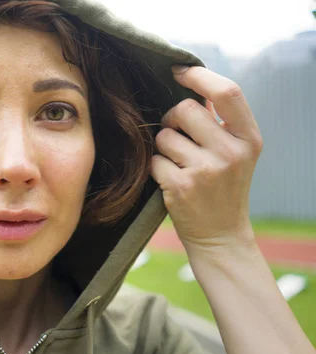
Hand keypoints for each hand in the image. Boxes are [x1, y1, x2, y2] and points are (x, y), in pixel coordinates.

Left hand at [150, 66, 262, 250]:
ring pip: (164, 136)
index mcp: (249, 139)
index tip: (179, 70)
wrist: (220, 234)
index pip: (227, 92)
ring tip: (179, 163)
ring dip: (163, 146)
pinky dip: (157, 167)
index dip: (199, 76)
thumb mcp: (236, 153)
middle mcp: (231, 152)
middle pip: (186, 110)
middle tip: (177, 134)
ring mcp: (206, 171)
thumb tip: (195, 87)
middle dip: (173, 118)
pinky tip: (171, 180)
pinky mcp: (181, 186)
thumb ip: (221, 122)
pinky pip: (154, 160)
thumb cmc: (224, 188)